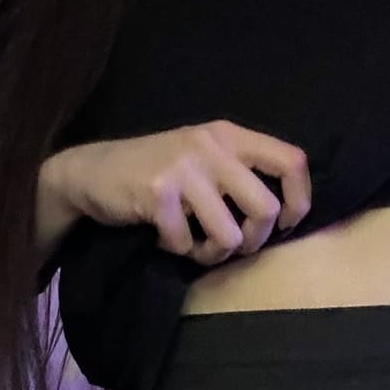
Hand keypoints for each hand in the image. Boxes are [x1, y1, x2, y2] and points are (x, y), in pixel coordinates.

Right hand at [40, 121, 312, 266]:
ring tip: (195, 244)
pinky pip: (187, 243)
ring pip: (230, 236)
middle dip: (253, 241)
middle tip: (231, 245)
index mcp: (230, 135)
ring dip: (213, 254)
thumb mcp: (204, 159)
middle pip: (265, 209)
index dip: (298, 201)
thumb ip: (241, 174)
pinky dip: (177, 250)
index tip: (282, 224)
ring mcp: (184, 168)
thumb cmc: (158, 173)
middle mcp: (211, 146)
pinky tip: (164, 236)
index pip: (293, 162)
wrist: (91, 172)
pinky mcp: (157, 193)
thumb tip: (285, 214)